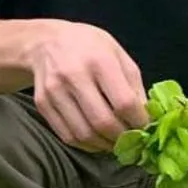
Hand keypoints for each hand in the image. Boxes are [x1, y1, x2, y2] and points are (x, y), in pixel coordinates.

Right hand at [29, 20, 149, 151]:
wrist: (45, 42)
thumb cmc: (89, 47)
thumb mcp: (118, 55)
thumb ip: (133, 85)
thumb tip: (145, 118)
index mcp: (99, 61)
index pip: (124, 102)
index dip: (138, 121)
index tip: (145, 127)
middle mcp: (74, 76)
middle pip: (103, 122)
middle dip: (122, 138)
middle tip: (131, 140)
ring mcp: (54, 92)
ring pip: (84, 134)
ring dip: (104, 145)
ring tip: (115, 142)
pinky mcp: (42, 104)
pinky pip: (67, 135)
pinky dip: (86, 145)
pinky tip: (96, 140)